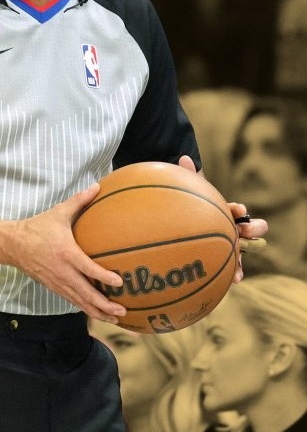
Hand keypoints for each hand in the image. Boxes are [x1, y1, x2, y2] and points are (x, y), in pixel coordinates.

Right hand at [6, 184, 126, 322]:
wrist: (13, 244)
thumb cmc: (37, 228)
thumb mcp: (58, 213)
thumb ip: (79, 201)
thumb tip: (97, 186)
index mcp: (66, 253)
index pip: (88, 268)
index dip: (104, 277)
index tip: (120, 282)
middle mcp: (63, 271)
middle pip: (86, 293)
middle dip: (105, 305)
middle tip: (123, 310)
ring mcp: (57, 282)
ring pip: (80, 302)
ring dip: (98, 311)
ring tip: (115, 319)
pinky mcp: (53, 287)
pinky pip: (72, 300)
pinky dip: (86, 308)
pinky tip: (97, 313)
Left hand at [178, 155, 267, 282]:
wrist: (187, 223)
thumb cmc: (191, 207)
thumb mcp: (190, 193)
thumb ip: (188, 178)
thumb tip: (184, 157)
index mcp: (227, 212)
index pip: (239, 210)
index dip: (239, 209)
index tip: (235, 208)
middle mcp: (234, 228)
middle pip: (253, 228)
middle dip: (253, 228)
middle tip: (243, 229)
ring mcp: (232, 244)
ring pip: (247, 250)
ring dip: (245, 256)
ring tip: (239, 266)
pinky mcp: (225, 258)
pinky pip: (233, 268)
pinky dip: (235, 273)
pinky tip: (232, 280)